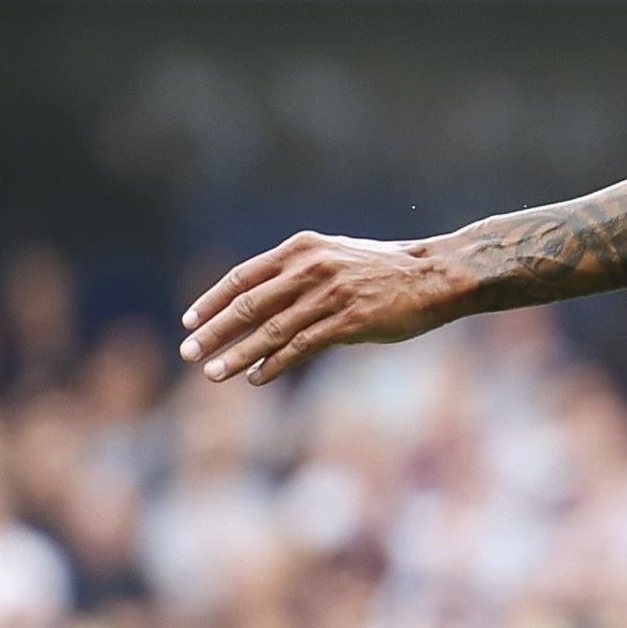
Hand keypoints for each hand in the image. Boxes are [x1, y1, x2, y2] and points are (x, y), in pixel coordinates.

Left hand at [180, 234, 463, 383]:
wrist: (437, 275)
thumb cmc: (389, 270)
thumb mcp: (338, 257)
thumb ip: (302, 272)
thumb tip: (268, 300)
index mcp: (302, 249)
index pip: (243, 277)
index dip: (212, 301)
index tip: (190, 322)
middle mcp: (310, 268)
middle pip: (248, 304)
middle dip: (214, 331)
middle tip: (189, 352)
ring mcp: (329, 295)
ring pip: (270, 330)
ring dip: (237, 354)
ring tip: (212, 373)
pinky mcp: (350, 321)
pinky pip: (301, 346)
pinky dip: (274, 364)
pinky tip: (256, 378)